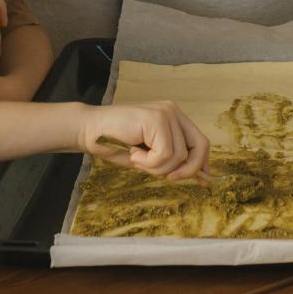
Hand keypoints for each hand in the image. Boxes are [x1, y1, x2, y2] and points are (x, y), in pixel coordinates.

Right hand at [81, 101, 209, 180]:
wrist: (90, 131)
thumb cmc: (117, 144)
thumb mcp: (150, 156)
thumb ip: (172, 162)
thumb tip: (200, 177)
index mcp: (174, 118)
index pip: (200, 141)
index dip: (202, 163)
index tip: (202, 181)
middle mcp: (173, 112)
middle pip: (200, 145)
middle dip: (189, 169)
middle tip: (169, 178)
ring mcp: (166, 113)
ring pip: (179, 155)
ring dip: (156, 167)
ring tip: (137, 158)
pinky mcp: (157, 118)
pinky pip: (165, 154)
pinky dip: (148, 162)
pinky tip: (133, 153)